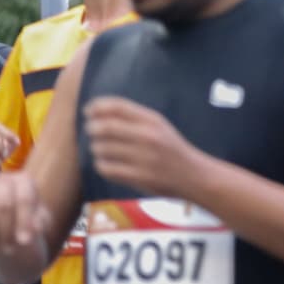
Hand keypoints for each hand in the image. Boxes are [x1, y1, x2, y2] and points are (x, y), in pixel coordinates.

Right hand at [0, 172, 49, 254]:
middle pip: (4, 206)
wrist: (11, 218)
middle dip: (8, 231)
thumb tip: (35, 227)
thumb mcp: (41, 221)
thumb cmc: (31, 219)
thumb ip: (41, 222)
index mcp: (24, 180)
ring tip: (3, 251)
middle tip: (12, 251)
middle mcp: (2, 179)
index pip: (24, 199)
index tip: (26, 242)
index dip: (25, 221)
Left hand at [83, 97, 204, 195]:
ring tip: (105, 152)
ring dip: (97, 150)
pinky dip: (102, 166)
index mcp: (153, 121)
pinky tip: (110, 166)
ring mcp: (144, 158)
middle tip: (94, 134)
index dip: (96, 106)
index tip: (88, 112)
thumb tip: (94, 110)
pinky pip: (106, 168)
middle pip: (103, 127)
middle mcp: (148, 137)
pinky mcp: (140, 177)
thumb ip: (131, 117)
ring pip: (101, 149)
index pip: (116, 106)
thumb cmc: (171, 150)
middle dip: (92, 129)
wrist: (195, 177)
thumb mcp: (159, 126)